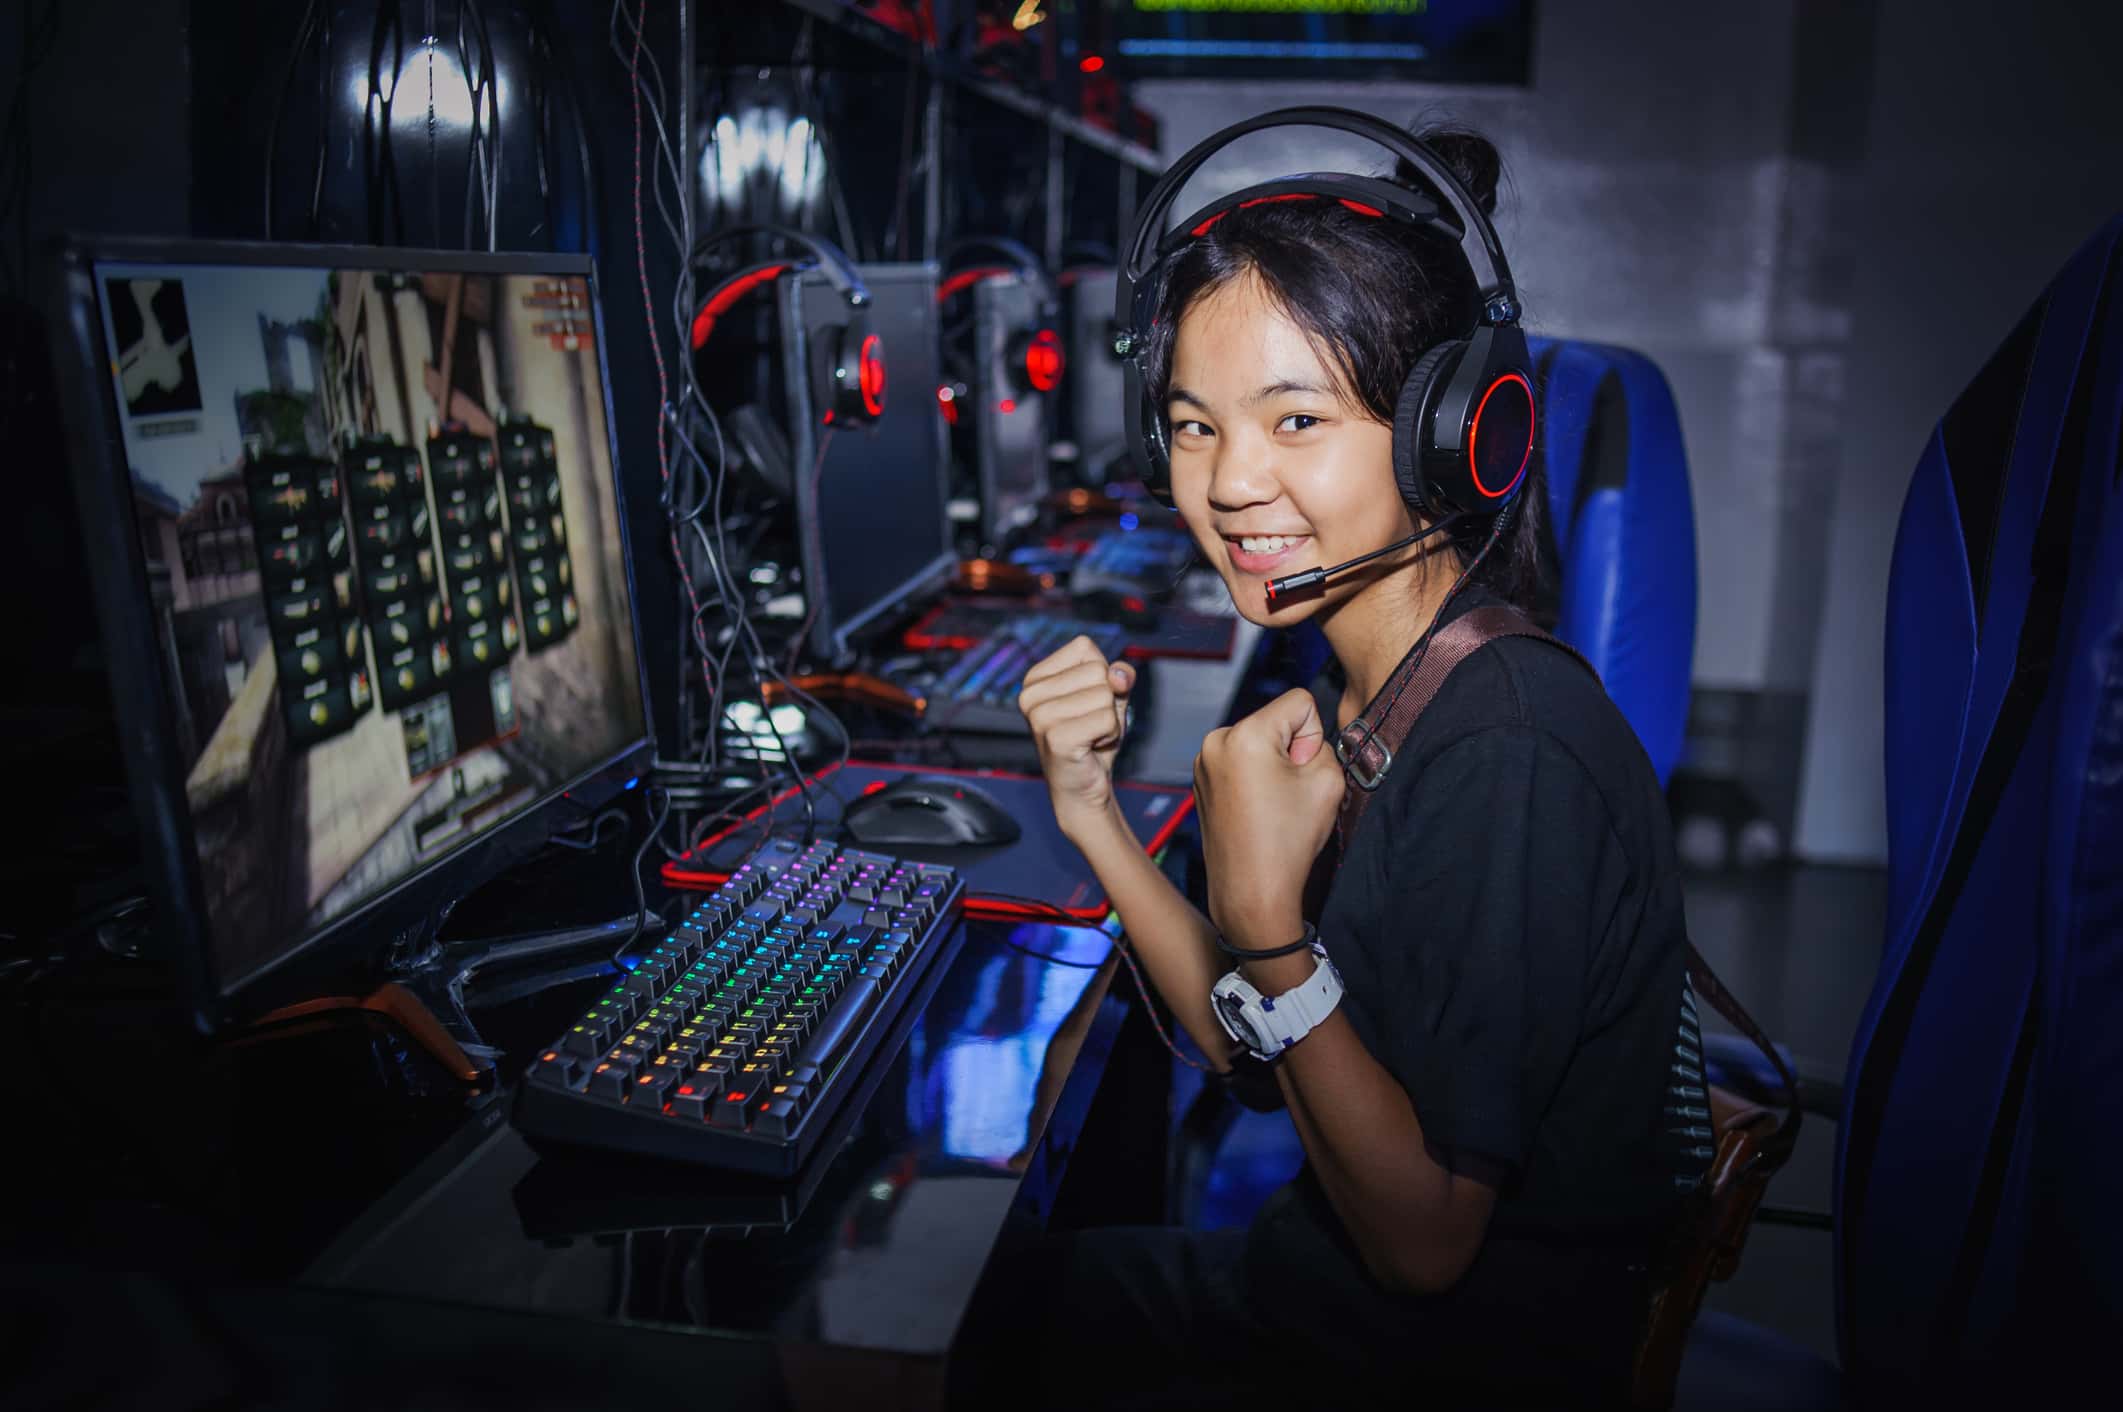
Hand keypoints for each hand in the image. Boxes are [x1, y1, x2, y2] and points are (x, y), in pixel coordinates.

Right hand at [1017, 635, 1136, 840]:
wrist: (1084, 786)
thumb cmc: (1094, 737)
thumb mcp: (1111, 696)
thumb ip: (1119, 675)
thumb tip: (1118, 675)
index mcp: (1035, 677)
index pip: (1084, 648)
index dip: (1100, 675)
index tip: (1087, 703)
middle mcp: (1030, 693)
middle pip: (1097, 671)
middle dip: (1107, 700)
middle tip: (1090, 725)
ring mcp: (1040, 716)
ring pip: (1105, 695)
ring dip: (1109, 720)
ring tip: (1090, 736)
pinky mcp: (1055, 738)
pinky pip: (1107, 719)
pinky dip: (1110, 735)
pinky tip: (1091, 747)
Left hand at [1193, 688, 1344, 948]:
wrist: (1250, 892)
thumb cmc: (1288, 841)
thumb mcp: (1328, 782)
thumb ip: (1323, 746)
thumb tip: (1303, 741)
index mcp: (1246, 734)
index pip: (1300, 702)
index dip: (1313, 736)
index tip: (1301, 774)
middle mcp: (1216, 740)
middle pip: (1276, 721)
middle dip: (1289, 750)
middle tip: (1287, 795)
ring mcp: (1203, 762)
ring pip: (1258, 742)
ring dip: (1272, 765)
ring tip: (1271, 806)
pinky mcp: (1200, 780)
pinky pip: (1240, 761)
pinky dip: (1253, 778)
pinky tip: (1256, 811)